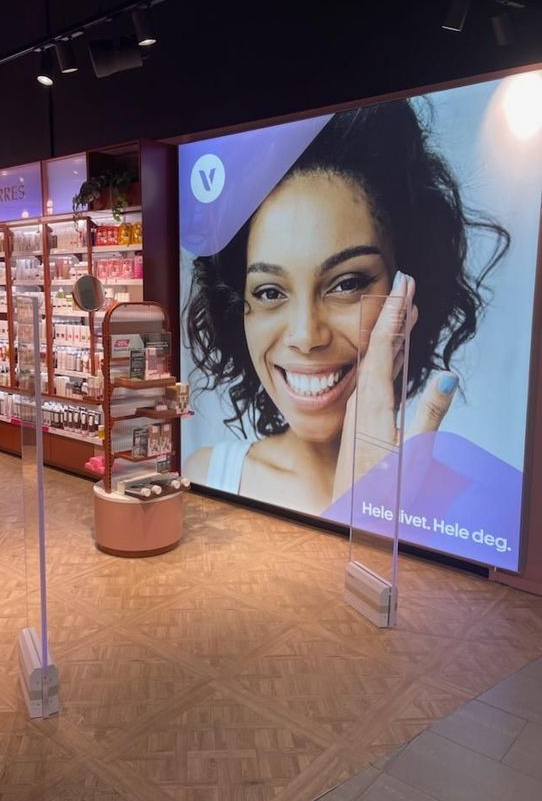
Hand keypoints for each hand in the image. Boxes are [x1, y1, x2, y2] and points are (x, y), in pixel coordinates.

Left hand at [332, 271, 457, 501]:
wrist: (354, 516)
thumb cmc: (384, 494)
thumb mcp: (414, 456)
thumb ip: (431, 414)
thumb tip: (447, 377)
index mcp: (373, 405)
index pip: (384, 347)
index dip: (394, 313)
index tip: (404, 285)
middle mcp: (360, 402)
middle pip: (377, 347)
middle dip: (392, 313)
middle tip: (405, 284)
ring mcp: (357, 410)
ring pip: (374, 360)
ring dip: (389, 333)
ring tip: (405, 309)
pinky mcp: (359, 419)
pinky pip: (372, 376)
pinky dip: (385, 355)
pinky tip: (393, 351)